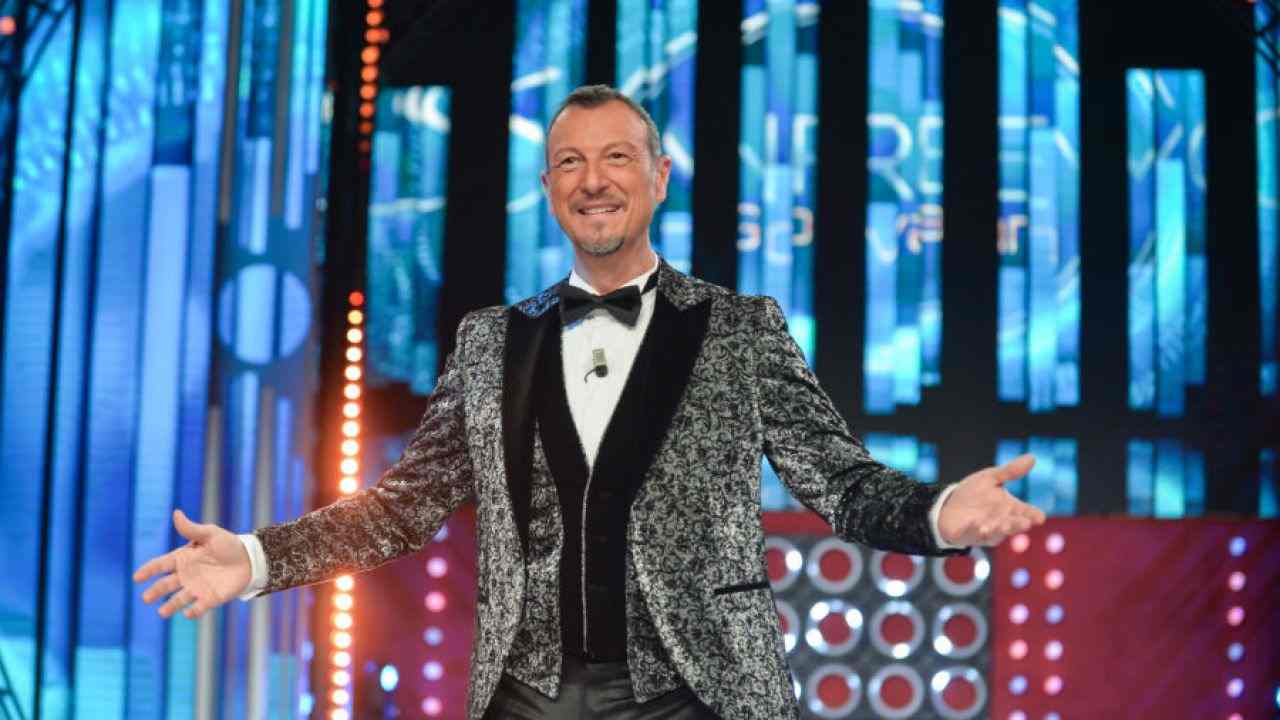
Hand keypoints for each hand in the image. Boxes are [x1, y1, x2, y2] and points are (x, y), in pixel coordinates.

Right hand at [133, 509, 252, 619]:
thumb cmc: (228, 544)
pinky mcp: (210, 598)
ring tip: (162, 613)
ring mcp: (197, 588)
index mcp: (183, 558)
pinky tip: (188, 614)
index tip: (137, 577)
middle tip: (146, 598)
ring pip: (180, 599)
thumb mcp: (210, 533)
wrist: (250, 559)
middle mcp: (186, 575)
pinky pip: (199, 607)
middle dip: (156, 591)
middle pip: (167, 584)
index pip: (162, 564)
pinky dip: (193, 611)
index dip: (149, 571)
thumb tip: (176, 513)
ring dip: (171, 605)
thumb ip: (192, 529)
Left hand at [937, 454, 1046, 546]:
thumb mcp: (990, 478)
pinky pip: (972, 533)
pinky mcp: (970, 535)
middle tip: (1024, 523)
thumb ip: (1010, 471)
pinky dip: (975, 529)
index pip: (1030, 514)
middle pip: (1016, 526)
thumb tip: (1032, 457)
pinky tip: (977, 525)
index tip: (1039, 517)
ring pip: (996, 533)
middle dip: (1018, 525)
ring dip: (998, 529)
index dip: (1035, 516)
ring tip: (1000, 525)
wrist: (948, 505)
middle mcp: (1004, 522)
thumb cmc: (975, 493)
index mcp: (1013, 508)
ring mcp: (988, 531)